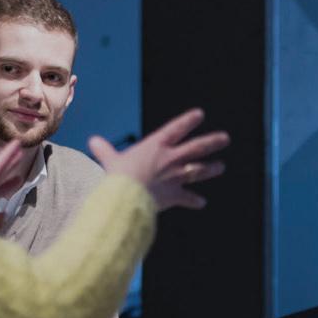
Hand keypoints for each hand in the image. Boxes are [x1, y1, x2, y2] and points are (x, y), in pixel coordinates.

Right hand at [89, 109, 229, 210]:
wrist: (127, 196)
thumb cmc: (118, 175)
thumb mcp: (110, 160)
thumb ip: (104, 150)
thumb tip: (92, 142)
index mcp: (157, 145)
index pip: (176, 128)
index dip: (188, 121)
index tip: (200, 115)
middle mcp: (171, 159)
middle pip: (197, 148)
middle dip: (213, 142)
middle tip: (225, 138)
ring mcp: (176, 177)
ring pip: (199, 170)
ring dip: (211, 168)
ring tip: (221, 167)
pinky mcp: (175, 195)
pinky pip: (188, 198)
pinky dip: (194, 201)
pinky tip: (202, 203)